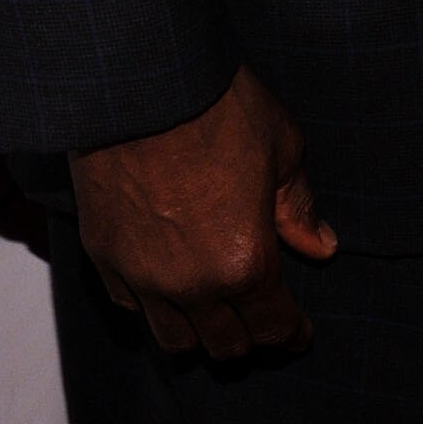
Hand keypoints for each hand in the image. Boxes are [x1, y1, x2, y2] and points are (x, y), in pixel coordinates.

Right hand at [69, 64, 336, 359]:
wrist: (143, 78)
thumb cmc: (220, 106)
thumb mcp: (281, 147)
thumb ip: (298, 208)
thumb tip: (320, 246)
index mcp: (245, 263)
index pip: (274, 329)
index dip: (292, 335)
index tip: (299, 332)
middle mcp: (192, 286)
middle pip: (225, 345)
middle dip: (249, 337)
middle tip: (258, 319)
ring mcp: (142, 275)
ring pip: (173, 340)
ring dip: (198, 333)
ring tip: (209, 315)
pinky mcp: (103, 253)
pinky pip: (128, 304)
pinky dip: (150, 304)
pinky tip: (163, 286)